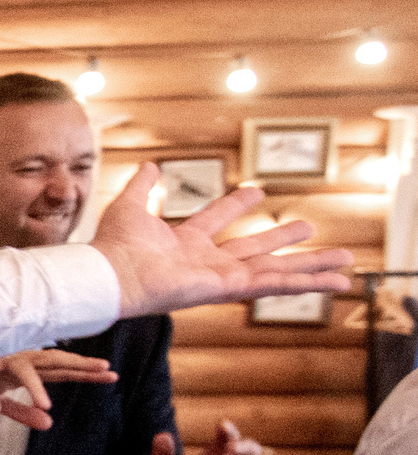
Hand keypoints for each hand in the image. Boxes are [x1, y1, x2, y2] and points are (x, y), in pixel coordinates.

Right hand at [0, 348, 118, 430]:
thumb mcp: (0, 401)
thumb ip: (24, 413)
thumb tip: (49, 425)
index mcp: (26, 368)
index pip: (62, 371)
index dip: (86, 373)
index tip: (113, 376)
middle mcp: (19, 359)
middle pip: (54, 361)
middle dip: (79, 366)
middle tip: (105, 369)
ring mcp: (0, 359)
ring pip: (23, 370)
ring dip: (34, 387)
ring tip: (46, 406)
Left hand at [92, 163, 350, 316]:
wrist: (110, 274)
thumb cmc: (113, 247)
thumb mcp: (129, 206)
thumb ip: (142, 186)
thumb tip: (149, 165)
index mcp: (183, 243)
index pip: (216, 220)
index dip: (235, 205)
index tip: (257, 191)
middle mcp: (205, 262)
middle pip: (254, 248)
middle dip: (282, 239)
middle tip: (309, 227)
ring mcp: (221, 278)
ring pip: (275, 270)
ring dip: (310, 266)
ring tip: (344, 260)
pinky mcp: (230, 289)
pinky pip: (275, 285)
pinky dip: (306, 284)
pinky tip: (335, 281)